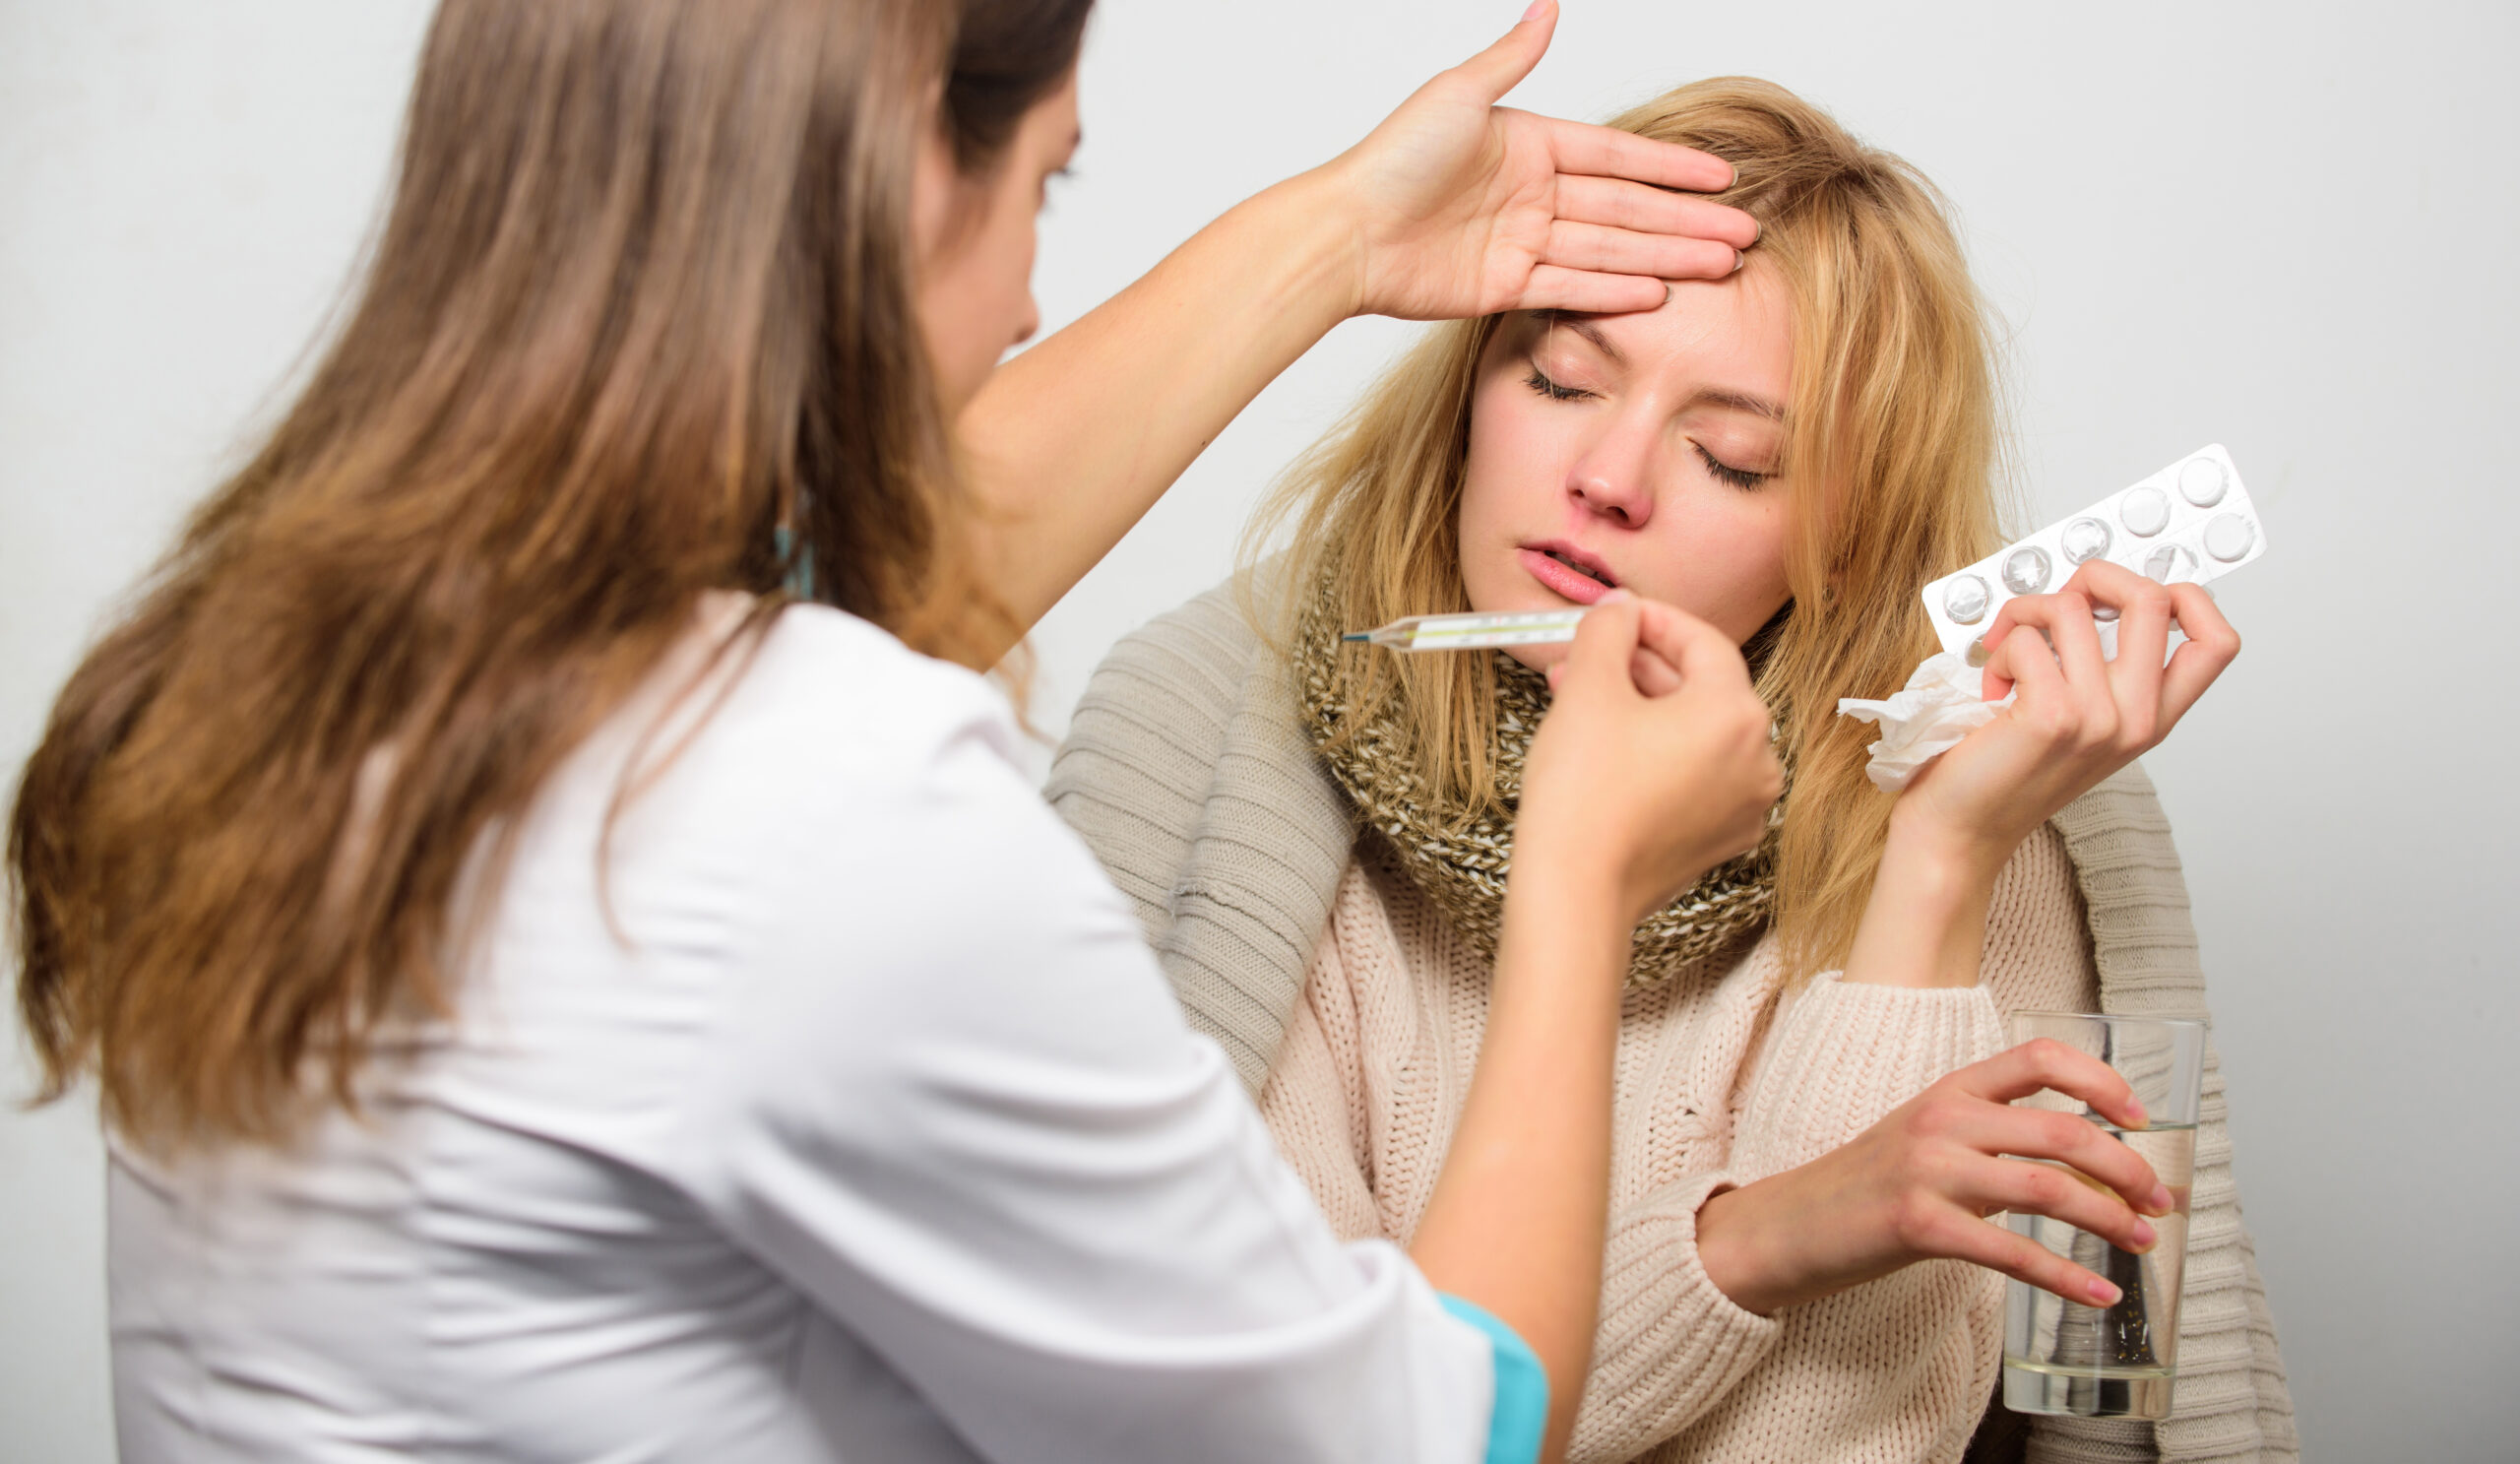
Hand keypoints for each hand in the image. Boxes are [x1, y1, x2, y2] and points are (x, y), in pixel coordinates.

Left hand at [1317, 1, 1755, 320]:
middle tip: (1743, 235)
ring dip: (1666, 257)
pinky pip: (1571, 289)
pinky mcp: (1503, 287)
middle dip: (1685, 221)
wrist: (1345, 234)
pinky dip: (1614, 292)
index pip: (1616, 157)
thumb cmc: (1391, 160)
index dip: (1670, 168)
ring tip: (1720, 264)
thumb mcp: (1458, 95)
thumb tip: (1547, 5)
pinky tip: (1661, 292)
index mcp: (1528, 144)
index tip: (1720, 177)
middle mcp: (1529, 194)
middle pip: (1625, 209)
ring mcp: (1520, 243)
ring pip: (1609, 250)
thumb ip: (1510, 57)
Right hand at [1518, 593, 1781, 928]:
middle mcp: (1758, 758)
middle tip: (1581, 657)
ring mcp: (1744, 805)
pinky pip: (1692, 777)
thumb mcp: (1588, 689)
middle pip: (1699, 689)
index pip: (1703, 643)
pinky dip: (1654, 756)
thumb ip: (1608, 631)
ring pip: (1692, 734)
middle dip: (1635, 667)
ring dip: (1639, 710)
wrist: (1576, 895)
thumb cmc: (1584, 792)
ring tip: (1578, 701)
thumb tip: (1620, 609)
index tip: (1612, 613)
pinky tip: (1604, 750)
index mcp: (1737, 713)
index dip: (1652, 619)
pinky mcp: (1720, 839)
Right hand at [1695, 1039, 2178, 1315]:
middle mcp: (1944, 1119)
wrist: (1787, 1225)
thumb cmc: (1866, 1186)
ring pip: (2049, 1187)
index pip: (2040, 1058)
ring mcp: (1930, 1170)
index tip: (2141, 1117)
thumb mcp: (1928, 1137)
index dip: (2102, 1082)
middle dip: (2126, 1168)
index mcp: (1950, 1088)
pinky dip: (2067, 1277)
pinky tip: (2099, 1294)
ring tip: (2141, 1242)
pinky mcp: (1920, 1225)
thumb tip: (2080, 1162)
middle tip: (2159, 1201)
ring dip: (2110, 1219)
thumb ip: (1992, 1136)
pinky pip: (2013, 1252)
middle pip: (2063, 1130)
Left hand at [1896, 560, 2241, 873]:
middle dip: (2095, 575)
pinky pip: (2025, 639)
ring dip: (2022, 616)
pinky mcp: (2054, 717)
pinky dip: (1997, 650)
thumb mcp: (2079, 721)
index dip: (2187, 597)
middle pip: (2155, 599)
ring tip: (2005, 655)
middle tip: (2054, 603)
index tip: (2127, 595)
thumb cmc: (2005, 772)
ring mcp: (2101, 719)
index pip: (2217, 642)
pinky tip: (1993, 688)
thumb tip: (2087, 594)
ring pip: (2072, 607)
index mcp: (2153, 718)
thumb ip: (2100, 668)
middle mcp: (2138, 720)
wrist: (1961, 831)